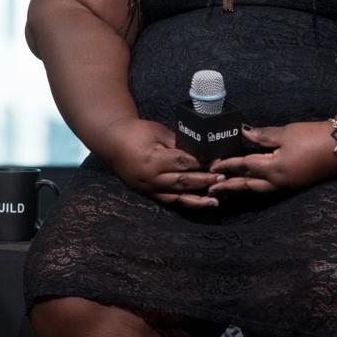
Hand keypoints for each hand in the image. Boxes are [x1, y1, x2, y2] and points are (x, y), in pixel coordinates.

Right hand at [100, 118, 220, 207]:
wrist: (112, 141)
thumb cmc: (136, 132)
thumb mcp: (158, 132)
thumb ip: (178, 144)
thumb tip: (201, 152)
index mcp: (153, 159)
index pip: (183, 162)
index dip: (202, 163)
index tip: (219, 161)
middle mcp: (151, 177)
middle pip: (183, 181)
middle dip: (205, 180)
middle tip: (224, 179)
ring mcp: (148, 188)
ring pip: (178, 196)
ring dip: (198, 198)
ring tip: (216, 200)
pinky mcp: (147, 193)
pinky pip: (169, 200)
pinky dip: (184, 203)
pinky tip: (198, 204)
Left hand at [209, 121, 336, 195]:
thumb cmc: (312, 137)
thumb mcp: (284, 133)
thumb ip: (261, 135)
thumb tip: (242, 133)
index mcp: (273, 168)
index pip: (243, 166)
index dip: (226, 165)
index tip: (211, 165)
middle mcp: (277, 182)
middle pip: (247, 184)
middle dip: (228, 185)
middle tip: (211, 187)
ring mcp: (285, 186)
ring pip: (257, 190)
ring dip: (240, 189)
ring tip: (225, 189)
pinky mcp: (292, 184)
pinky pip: (267, 189)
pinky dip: (254, 187)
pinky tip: (249, 184)